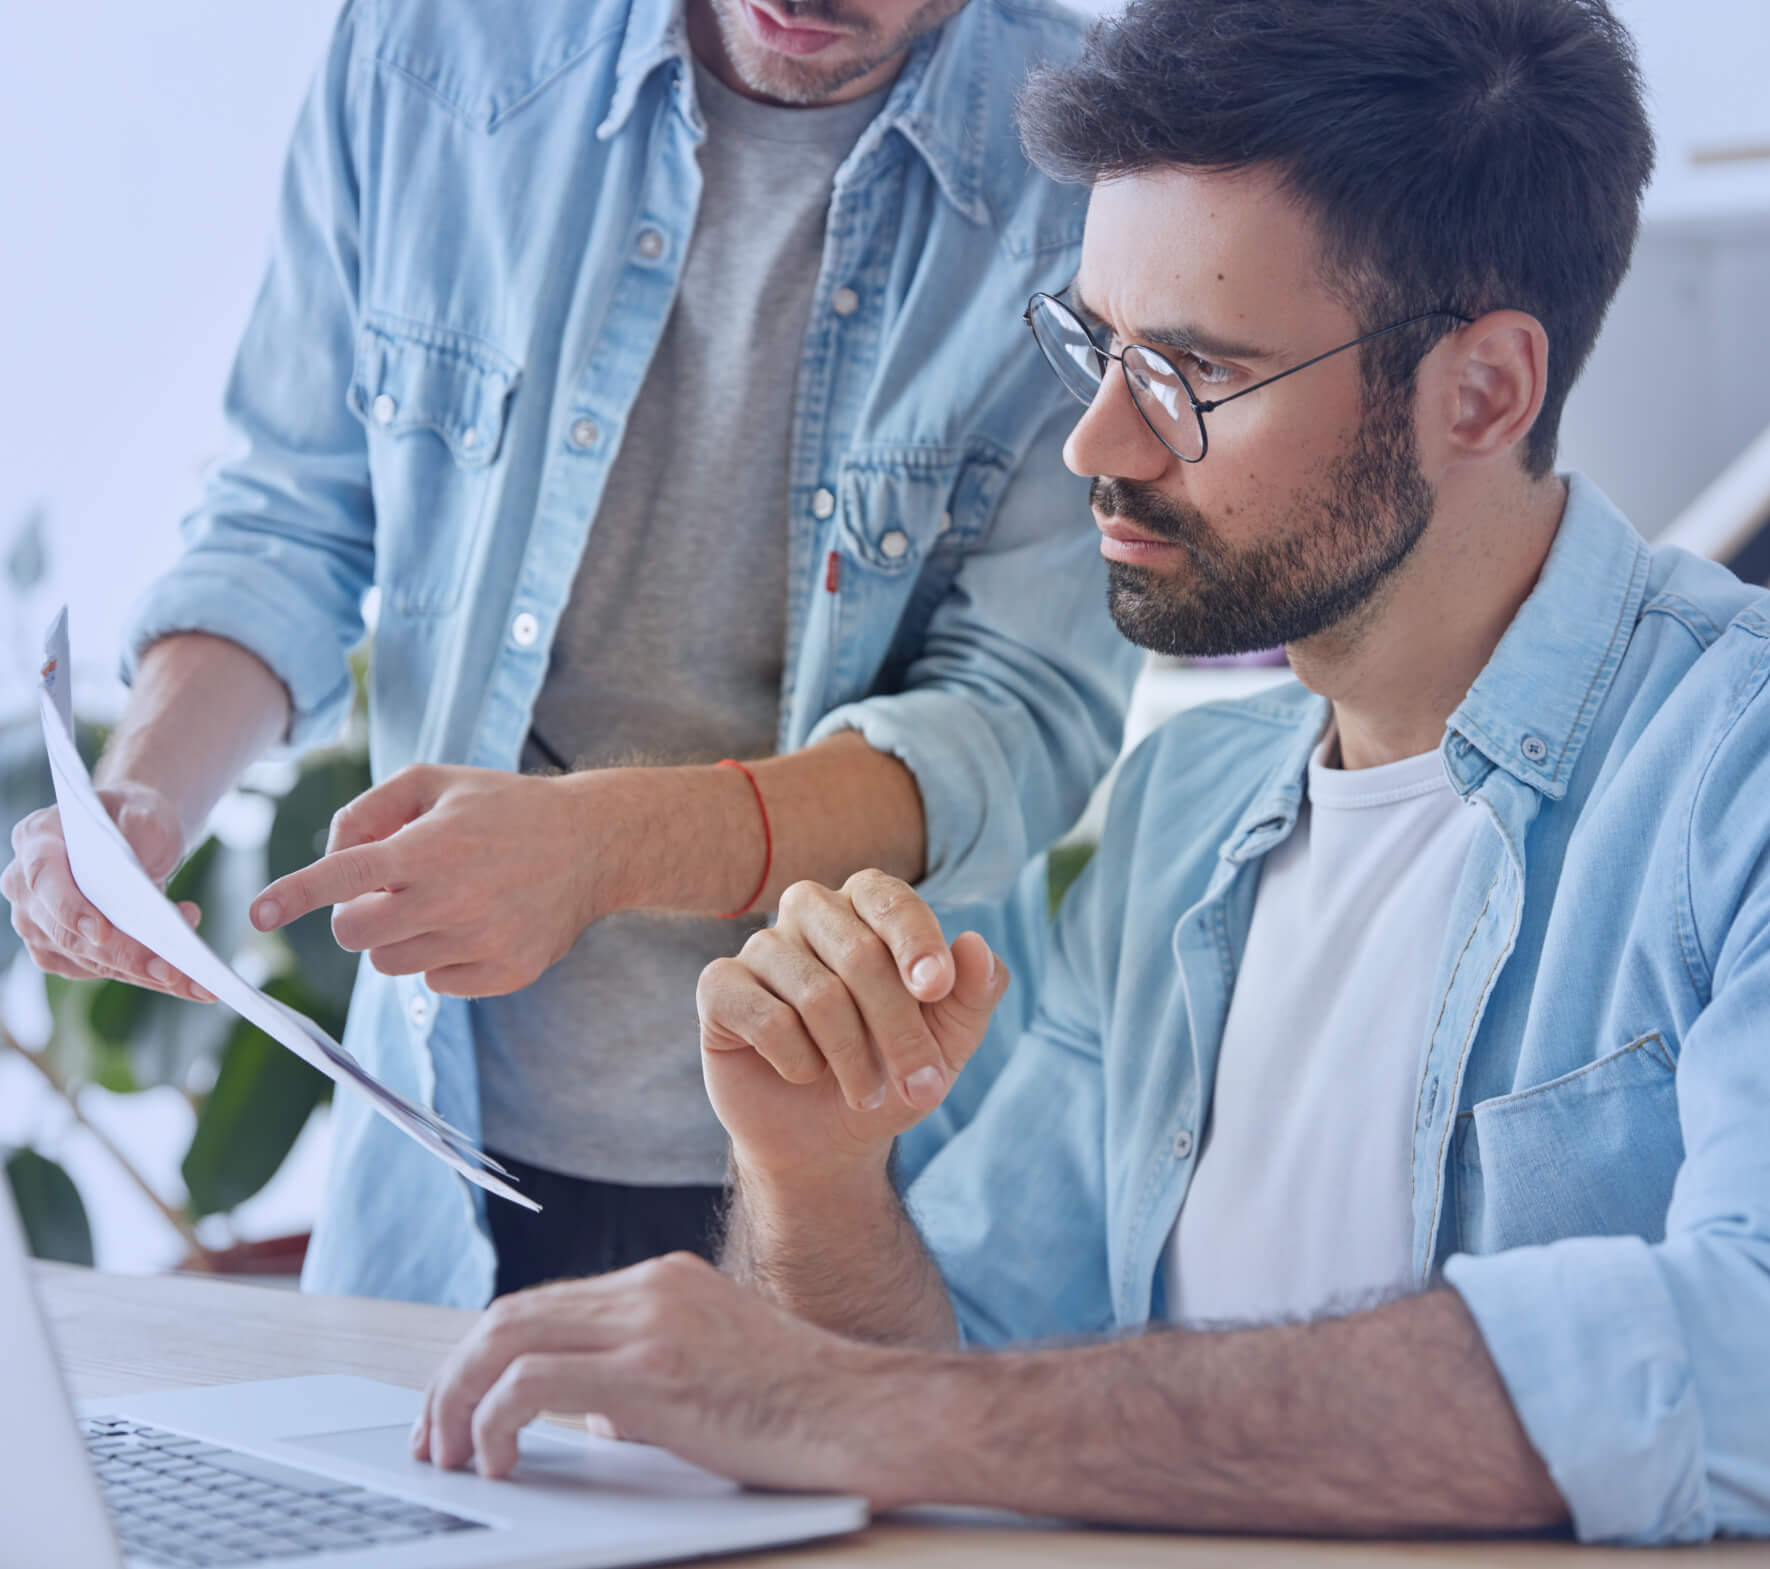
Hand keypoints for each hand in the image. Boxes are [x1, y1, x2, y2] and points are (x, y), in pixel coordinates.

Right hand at [3, 786, 211, 1001]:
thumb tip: (140, 853)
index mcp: (37, 840)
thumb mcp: (142, 807)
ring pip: (89, 961)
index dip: (70, 909)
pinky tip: (186, 976)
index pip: (44, 878)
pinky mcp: (61, 952)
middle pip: (68, 934)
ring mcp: (38, 924)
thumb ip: (139, 822)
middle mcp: (26, 887)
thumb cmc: (133, 817)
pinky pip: (102, 970)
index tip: (102, 932)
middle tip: (172, 970)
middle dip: (124, 955)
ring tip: (193, 977)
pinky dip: (144, 975)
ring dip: (143, 972)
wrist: (134, 833)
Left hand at [250, 765, 609, 996]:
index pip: (347, 876)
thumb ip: (369, 810)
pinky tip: (474, 924)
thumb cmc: (504, 806)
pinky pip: (436, 983)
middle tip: (388, 895)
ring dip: (398, 937)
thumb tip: (330, 859)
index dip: (296, 893)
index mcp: (432, 846)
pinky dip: (441, 958)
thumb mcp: (437, 781)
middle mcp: (454, 898)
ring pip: (391, 964)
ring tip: (441, 903)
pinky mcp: (505, 972)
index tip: (259, 913)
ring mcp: (481, 941)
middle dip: (356, 917)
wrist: (593, 844)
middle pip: (356, 936)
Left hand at [411, 1253, 890, 1494]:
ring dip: (459, 1399)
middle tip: (433, 1439)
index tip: (455, 1411)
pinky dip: (495, 1421)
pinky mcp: (654, 1371)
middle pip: (509, 1315)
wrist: (866, 1416)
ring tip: (451, 1454)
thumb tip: (589, 1418)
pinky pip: (535, 1384)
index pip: (542, 1306)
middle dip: (452, 1378)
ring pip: (507, 1339)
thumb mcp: (711, 1371)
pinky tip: (498, 1459)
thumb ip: (644, 1379)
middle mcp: (650, 1288)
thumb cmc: (801, 1410)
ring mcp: (652, 1322)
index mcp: (662, 1282)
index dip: (482, 1359)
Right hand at [696, 870, 1009, 1180]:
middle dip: (900, 1031)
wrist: (828, 1138)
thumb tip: (977, 945)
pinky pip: (767, 1018)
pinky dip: (798, 1060)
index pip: (891, 901)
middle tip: (924, 1087)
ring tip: (865, 1092)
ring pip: (817, 994)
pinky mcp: (720, 987)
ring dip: (853, 1059)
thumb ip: (972, 993)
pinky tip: (802, 1074)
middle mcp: (811, 911)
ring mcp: (762, 947)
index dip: (916, 942)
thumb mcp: (948, 1042)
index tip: (936, 989)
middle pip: (859, 955)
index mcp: (866, 905)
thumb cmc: (891, 1071)